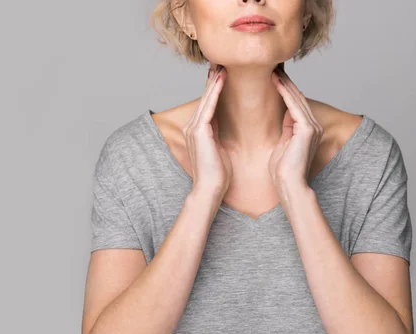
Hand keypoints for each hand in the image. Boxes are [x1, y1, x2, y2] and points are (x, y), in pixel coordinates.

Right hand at [182, 63, 231, 200]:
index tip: (223, 73)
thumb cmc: (218, 175)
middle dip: (213, 79)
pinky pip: (209, 106)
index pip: (208, 104)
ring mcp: (194, 128)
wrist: (210, 189)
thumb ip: (217, 135)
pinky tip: (221, 78)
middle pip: (205, 97)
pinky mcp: (199, 131)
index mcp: (198, 131)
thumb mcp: (219, 149)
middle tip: (220, 61)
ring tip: (221, 64)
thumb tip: (223, 126)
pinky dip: (215, 91)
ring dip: (214, 80)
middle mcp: (192, 126)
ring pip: (206, 98)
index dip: (215, 88)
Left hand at [269, 66, 323, 191]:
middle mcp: (312, 125)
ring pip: (296, 98)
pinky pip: (294, 105)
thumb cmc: (282, 171)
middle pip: (297, 97)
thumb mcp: (282, 144)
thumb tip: (283, 114)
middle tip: (273, 65)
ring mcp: (312, 126)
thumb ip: (286, 129)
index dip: (284, 88)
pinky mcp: (307, 129)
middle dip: (284, 81)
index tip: (272, 75)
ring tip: (273, 68)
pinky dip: (284, 92)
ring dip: (284, 82)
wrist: (288, 185)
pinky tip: (276, 80)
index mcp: (307, 129)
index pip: (294, 103)